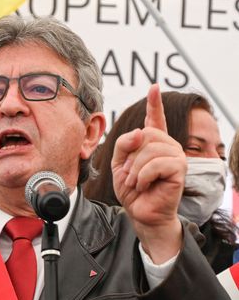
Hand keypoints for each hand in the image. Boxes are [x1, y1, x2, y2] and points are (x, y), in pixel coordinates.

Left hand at [112, 84, 185, 262]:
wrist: (140, 212)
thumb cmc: (132, 189)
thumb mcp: (119, 164)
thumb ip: (123, 144)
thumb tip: (141, 131)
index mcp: (152, 143)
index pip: (155, 119)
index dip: (154, 103)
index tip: (154, 87)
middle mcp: (167, 146)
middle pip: (145, 135)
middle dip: (130, 156)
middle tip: (129, 174)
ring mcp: (176, 156)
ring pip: (150, 150)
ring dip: (135, 169)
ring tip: (135, 182)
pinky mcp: (179, 169)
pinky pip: (156, 164)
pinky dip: (143, 176)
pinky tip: (143, 186)